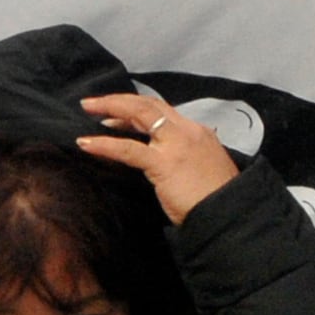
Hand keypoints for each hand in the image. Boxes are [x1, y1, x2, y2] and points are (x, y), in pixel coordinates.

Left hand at [74, 91, 243, 223]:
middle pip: (149, 105)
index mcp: (197, 131)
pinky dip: (104, 144)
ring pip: (139, 114)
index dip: (135, 108)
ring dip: (110, 108)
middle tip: (93, 103)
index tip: (115, 114)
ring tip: (88, 108)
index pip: (162, 111)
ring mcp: (176, 144)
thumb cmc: (214, 198)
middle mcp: (187, 131)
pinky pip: (128, 149)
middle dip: (119, 100)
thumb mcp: (202, 167)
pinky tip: (86, 143)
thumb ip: (184, 157)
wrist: (229, 214)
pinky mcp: (164, 163)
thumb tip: (163, 159)